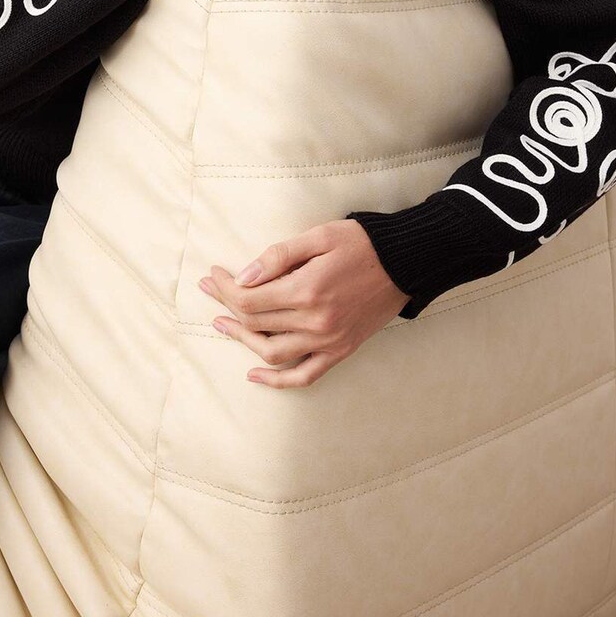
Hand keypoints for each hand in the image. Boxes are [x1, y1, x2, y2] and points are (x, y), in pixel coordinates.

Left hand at [197, 220, 411, 388]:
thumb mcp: (319, 236)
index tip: (214, 275)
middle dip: (226, 306)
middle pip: (255, 323)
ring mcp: (329, 341)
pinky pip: (305, 375)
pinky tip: (255, 374)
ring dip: (243, 341)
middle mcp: (316, 321)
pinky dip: (278, 380)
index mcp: (307, 289)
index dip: (225, 288)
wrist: (405, 262)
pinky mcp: (341, 350)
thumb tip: (243, 277)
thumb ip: (279, 256)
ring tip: (223, 324)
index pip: (249, 299)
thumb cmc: (361, 243)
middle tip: (210, 291)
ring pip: (272, 353)